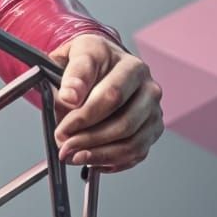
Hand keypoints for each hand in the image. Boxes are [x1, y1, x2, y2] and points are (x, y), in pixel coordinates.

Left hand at [47, 34, 162, 173]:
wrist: (102, 65)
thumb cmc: (89, 60)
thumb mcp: (74, 55)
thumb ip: (72, 75)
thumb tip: (70, 97)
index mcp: (131, 66)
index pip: (112, 95)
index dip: (85, 116)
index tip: (63, 128)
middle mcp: (148, 88)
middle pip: (124, 123)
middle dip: (90, 139)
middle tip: (64, 145)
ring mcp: (153, 111)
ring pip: (132, 143)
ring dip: (99, 154)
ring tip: (73, 156)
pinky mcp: (152, 130)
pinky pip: (135, 154)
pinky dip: (111, 161)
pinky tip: (90, 160)